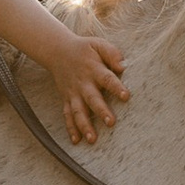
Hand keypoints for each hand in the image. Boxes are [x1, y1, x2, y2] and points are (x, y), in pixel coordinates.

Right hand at [39, 18, 128, 144]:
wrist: (57, 51)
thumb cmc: (84, 49)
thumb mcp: (98, 44)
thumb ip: (112, 53)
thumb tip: (123, 66)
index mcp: (94, 69)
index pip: (107, 79)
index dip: (116, 87)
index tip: (126, 96)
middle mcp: (83, 84)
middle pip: (92, 99)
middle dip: (101, 111)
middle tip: (111, 123)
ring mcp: (73, 94)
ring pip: (78, 111)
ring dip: (84, 126)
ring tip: (92, 139)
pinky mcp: (66, 99)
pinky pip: (67, 116)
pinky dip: (70, 128)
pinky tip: (76, 141)